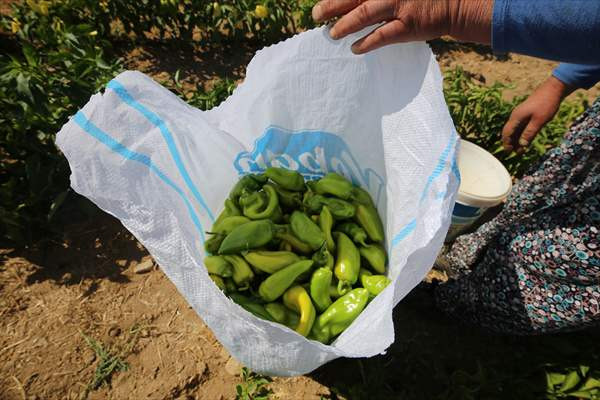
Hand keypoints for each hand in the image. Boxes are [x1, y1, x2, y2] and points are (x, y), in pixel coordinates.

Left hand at [312, 0, 492, 53]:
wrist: (455, 3)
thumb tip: (353, 5)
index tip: (321, 2)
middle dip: (332, 4)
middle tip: (316, 14)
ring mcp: (399, 6)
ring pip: (364, 14)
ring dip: (344, 24)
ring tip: (332, 33)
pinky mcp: (407, 26)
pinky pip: (381, 35)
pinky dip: (366, 42)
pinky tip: (354, 49)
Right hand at [502, 76, 574, 152]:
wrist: (554, 89)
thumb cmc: (547, 104)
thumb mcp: (539, 121)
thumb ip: (529, 133)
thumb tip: (522, 145)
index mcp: (516, 117)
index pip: (507, 132)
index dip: (507, 142)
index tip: (509, 152)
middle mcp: (516, 115)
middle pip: (509, 131)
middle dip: (511, 142)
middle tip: (515, 152)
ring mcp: (521, 114)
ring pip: (515, 129)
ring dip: (517, 138)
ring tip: (521, 148)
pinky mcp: (527, 112)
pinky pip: (521, 125)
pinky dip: (522, 133)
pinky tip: (526, 138)